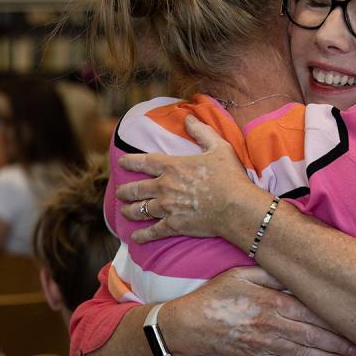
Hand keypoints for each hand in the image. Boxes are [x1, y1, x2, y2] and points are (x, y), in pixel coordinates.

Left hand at [116, 115, 270, 243]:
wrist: (236, 207)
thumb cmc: (230, 176)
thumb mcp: (219, 147)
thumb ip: (201, 131)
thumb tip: (189, 117)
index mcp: (172, 166)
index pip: (144, 161)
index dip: (129, 161)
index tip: (120, 162)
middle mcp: (164, 187)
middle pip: (136, 189)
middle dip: (125, 191)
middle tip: (119, 192)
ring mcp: (167, 208)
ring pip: (140, 210)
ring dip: (129, 211)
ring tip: (124, 211)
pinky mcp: (174, 226)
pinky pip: (152, 232)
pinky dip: (142, 235)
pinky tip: (135, 237)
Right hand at [161, 267, 355, 355]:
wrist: (190, 323)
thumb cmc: (216, 295)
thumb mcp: (242, 274)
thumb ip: (271, 274)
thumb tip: (295, 271)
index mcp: (272, 301)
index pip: (311, 311)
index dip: (335, 317)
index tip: (354, 321)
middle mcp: (272, 324)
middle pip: (312, 334)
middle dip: (339, 342)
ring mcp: (264, 343)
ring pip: (302, 353)